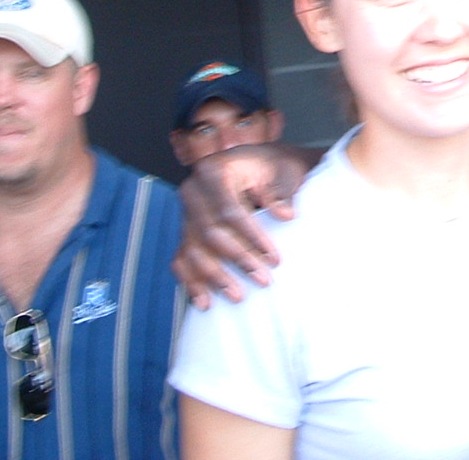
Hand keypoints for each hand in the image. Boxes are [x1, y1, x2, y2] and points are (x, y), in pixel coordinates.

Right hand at [173, 143, 314, 308]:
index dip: (252, 238)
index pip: (229, 211)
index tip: (274, 259)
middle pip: (210, 233)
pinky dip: (191, 281)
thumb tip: (285, 215)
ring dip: (215, 277)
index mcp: (215, 171)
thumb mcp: (286, 171)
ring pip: (193, 250)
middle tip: (263, 280)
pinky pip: (182, 259)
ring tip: (238, 296)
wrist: (264, 167)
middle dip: (238, 260)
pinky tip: (204, 302)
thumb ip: (283, 191)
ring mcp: (186, 212)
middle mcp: (193, 190)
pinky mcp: (186, 230)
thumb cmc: (277, 169)